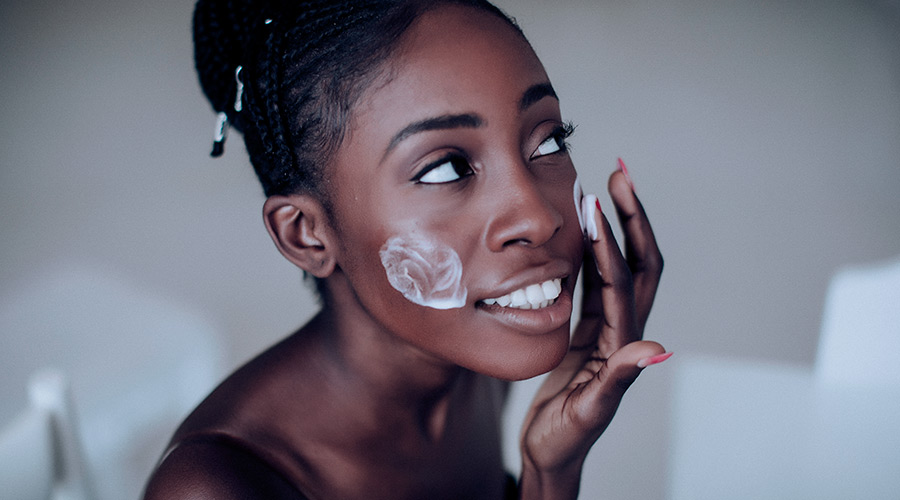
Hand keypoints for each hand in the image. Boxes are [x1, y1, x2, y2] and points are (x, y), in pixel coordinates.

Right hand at [518, 164, 666, 498]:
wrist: (553, 453)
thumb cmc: (567, 437)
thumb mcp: (591, 410)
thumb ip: (621, 378)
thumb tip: (660, 348)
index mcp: (622, 344)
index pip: (621, 280)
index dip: (609, 242)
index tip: (593, 204)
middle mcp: (622, 329)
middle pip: (639, 261)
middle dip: (632, 216)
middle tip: (619, 174)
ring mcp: (607, 327)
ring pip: (619, 265)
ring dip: (616, 225)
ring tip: (602, 188)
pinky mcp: (589, 330)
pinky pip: (595, 280)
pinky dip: (591, 250)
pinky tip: (579, 229)